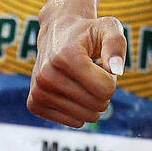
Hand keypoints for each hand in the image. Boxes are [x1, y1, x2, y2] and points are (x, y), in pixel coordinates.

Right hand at [28, 6, 126, 127]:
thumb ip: (116, 44)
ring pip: (87, 117)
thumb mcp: (108, 28)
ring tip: (81, 79)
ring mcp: (38, 91)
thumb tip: (116, 70)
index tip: (101, 64)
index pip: (106, 89)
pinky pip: (75, 122)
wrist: (56, 33)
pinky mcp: (35, 104)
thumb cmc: (88, 32)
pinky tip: (71, 89)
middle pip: (98, 105)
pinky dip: (79, 109)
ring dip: (92, 100)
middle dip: (103, 90)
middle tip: (92, 72)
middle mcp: (47, 75)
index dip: (112, 78)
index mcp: (65, 56)